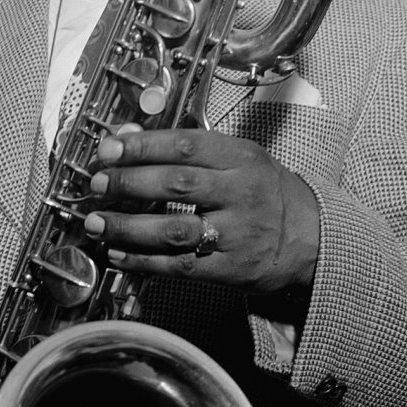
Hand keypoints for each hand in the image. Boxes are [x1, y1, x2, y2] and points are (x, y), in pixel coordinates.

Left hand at [83, 128, 318, 294]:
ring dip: (128, 227)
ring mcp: (237, 234)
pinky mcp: (231, 269)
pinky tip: (119, 253)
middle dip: (129, 184)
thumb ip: (186, 149)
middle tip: (97, 184)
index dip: (142, 146)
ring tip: (97, 223)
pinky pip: (180, 266)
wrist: (309, 238)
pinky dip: (144, 261)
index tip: (109, 148)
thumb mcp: (237, 157)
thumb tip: (128, 137)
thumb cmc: (265, 192)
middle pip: (177, 185)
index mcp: (241, 158)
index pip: (186, 146)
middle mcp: (241, 194)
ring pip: (175, 230)